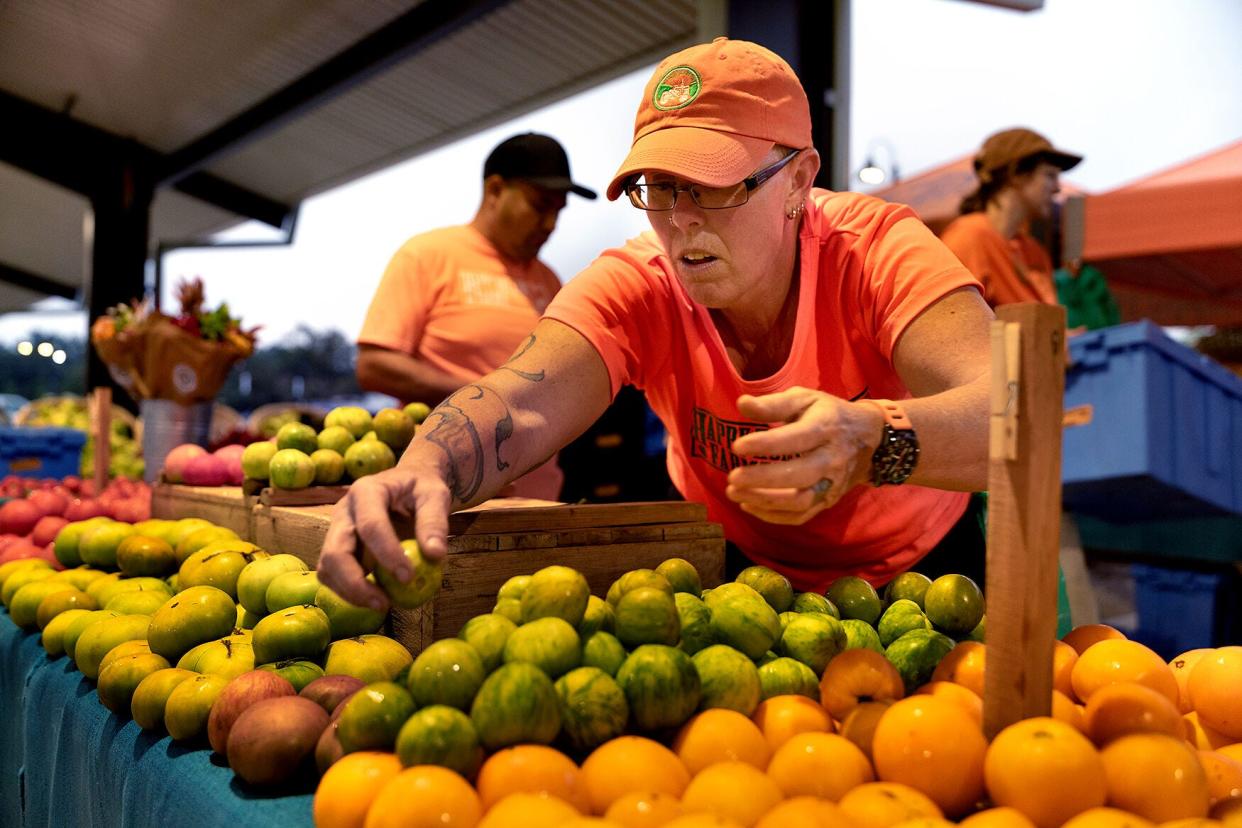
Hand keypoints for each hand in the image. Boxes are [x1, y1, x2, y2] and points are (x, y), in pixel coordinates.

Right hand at [318, 465, 451, 610]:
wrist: (408, 483)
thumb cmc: (421, 488)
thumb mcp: (435, 495)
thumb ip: (434, 521)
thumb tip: (435, 555)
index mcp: (366, 491)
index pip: (370, 526)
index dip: (387, 554)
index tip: (408, 577)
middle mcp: (344, 511)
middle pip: (335, 552)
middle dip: (355, 583)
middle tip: (384, 604)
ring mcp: (337, 531)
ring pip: (328, 568)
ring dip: (349, 592)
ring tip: (382, 604)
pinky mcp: (338, 548)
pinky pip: (334, 575)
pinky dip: (350, 592)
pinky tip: (376, 597)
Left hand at [725, 387, 881, 524]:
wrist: (869, 439)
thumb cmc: (828, 414)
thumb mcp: (805, 399)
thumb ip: (773, 404)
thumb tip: (742, 404)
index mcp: (826, 428)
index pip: (796, 439)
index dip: (766, 445)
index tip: (737, 446)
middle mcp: (832, 459)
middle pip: (799, 474)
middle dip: (762, 478)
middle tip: (732, 477)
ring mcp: (831, 484)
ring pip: (799, 501)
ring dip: (764, 501)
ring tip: (734, 493)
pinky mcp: (827, 501)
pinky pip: (800, 516)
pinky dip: (772, 515)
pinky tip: (749, 505)